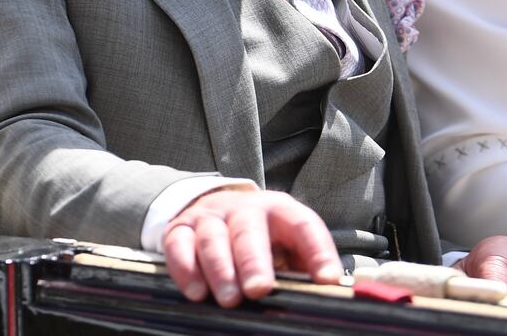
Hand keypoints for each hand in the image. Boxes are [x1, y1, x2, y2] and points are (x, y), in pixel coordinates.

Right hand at [163, 189, 341, 306]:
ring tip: (230, 299)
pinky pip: (179, 246)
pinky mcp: (180, 229)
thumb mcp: (285, 242)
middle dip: (255, 261)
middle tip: (260, 289)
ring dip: (221, 270)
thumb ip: (303, 264)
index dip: (318, 251)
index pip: (304, 225)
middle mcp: (246, 208)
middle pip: (250, 230)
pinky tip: (196, 292)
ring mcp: (211, 217)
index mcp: (280, 210)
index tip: (327, 280)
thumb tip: (327, 291)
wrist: (215, 208)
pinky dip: (186, 269)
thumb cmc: (260, 235)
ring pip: (214, 238)